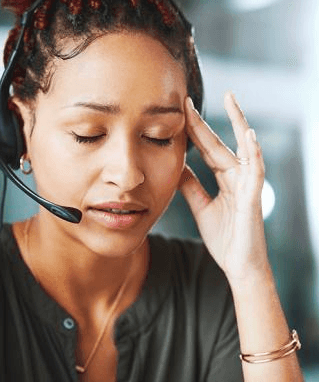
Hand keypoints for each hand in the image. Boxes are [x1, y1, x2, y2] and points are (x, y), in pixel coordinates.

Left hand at [178, 92, 269, 282]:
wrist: (239, 267)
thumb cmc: (225, 238)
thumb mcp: (201, 207)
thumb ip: (191, 187)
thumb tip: (178, 167)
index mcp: (225, 179)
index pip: (206, 149)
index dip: (193, 131)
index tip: (179, 111)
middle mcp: (238, 177)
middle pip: (219, 144)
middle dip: (204, 122)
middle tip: (188, 99)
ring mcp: (248, 186)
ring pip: (243, 149)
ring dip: (238, 124)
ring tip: (231, 100)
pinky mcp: (254, 199)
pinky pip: (255, 172)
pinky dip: (254, 154)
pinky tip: (249, 136)